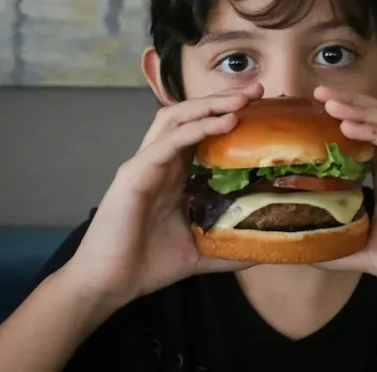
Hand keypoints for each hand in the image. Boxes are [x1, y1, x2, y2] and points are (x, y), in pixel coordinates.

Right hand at [60, 84, 263, 308]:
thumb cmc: (148, 265)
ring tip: (241, 100)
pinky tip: (222, 123)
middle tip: (257, 91)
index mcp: (172, 174)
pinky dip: (196, 129)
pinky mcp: (134, 174)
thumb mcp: (202, 252)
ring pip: (176, 119)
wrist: (109, 284)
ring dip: (209, 105)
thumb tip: (267, 248)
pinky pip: (167, 143)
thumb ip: (231, 245)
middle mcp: (158, 161)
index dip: (228, 116)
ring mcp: (144, 164)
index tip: (261, 109)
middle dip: (222, 100)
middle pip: (189, 116)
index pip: (201, 132)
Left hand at [312, 86, 376, 300]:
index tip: (310, 110)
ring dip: (364, 112)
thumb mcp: (365, 252)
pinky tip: (356, 129)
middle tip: (317, 93)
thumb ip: (336, 250)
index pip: (363, 134)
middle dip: (349, 103)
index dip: (341, 118)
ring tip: (332, 106)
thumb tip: (300, 254)